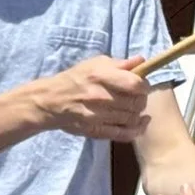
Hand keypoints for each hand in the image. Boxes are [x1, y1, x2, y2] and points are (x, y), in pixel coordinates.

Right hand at [32, 55, 151, 142]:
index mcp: (101, 76)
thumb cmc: (75, 79)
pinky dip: (136, 130)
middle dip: (141, 100)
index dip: (143, 85)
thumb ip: (120, 64)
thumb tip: (142, 61)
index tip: (140, 86)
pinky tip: (140, 123)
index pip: (136, 85)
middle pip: (137, 103)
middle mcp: (100, 97)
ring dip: (137, 113)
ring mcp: (97, 116)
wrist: (50, 101)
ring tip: (132, 108)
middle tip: (136, 98)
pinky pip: (124, 134)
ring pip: (132, 118)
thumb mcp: (95, 64)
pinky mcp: (95, 130)